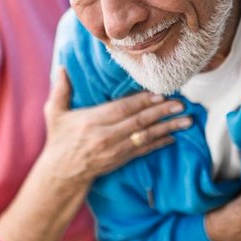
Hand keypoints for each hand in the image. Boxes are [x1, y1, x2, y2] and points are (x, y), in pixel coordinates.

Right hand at [38, 68, 191, 184]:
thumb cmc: (59, 140)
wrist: (62, 173)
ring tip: (186, 120)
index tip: (159, 94)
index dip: (142, 101)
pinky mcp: (121, 159)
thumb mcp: (55, 114)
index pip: (122, 109)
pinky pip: (144, 150)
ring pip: (146, 136)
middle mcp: (106, 136)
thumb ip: (60, 90)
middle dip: (162, 112)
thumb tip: (63, 67)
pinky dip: (159, 143)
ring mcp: (116, 149)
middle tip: (181, 104)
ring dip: (168, 128)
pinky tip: (173, 137)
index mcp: (92, 121)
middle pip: (139, 122)